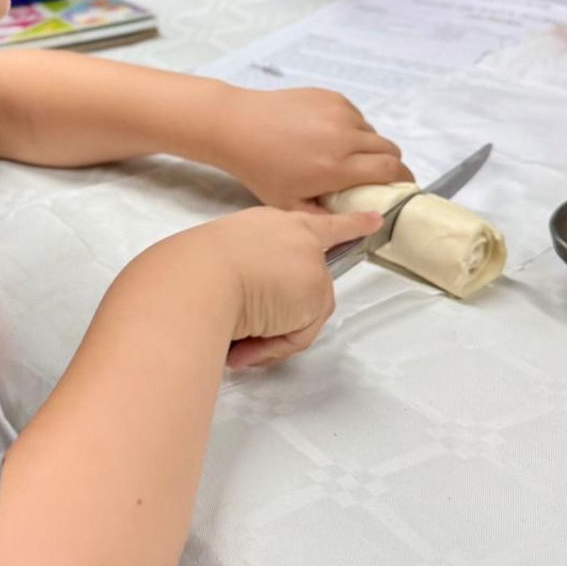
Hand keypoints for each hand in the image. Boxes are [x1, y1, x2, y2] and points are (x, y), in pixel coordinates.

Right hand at [177, 206, 381, 368]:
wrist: (196, 275)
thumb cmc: (191, 269)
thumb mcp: (219, 263)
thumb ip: (247, 276)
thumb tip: (256, 312)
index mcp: (267, 222)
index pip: (316, 223)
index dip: (349, 225)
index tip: (375, 221)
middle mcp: (294, 235)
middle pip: (310, 282)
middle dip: (284, 317)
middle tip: (246, 334)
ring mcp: (309, 261)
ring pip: (303, 314)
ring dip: (270, 334)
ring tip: (234, 336)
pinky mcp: (316, 290)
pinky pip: (299, 333)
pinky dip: (274, 344)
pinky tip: (245, 341)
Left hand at [213, 87, 412, 209]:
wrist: (237, 126)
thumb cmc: (259, 167)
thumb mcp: (289, 204)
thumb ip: (325, 219)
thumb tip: (354, 224)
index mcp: (337, 166)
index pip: (391, 170)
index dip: (403, 180)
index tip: (402, 187)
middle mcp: (343, 136)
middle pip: (390, 149)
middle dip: (389, 164)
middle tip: (374, 175)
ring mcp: (338, 112)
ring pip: (372, 131)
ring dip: (368, 146)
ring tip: (342, 156)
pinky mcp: (330, 97)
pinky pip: (356, 115)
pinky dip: (351, 128)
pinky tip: (327, 137)